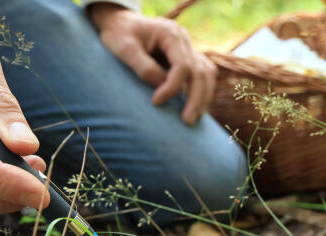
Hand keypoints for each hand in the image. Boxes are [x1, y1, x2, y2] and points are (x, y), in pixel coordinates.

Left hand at [89, 3, 215, 125]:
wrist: (120, 23)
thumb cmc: (119, 34)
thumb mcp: (124, 48)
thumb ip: (143, 66)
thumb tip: (161, 86)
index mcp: (171, 34)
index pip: (183, 65)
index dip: (172, 87)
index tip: (155, 103)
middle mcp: (184, 40)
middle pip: (201, 72)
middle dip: (196, 98)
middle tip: (187, 122)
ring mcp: (187, 48)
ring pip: (207, 74)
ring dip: (203, 97)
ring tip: (193, 119)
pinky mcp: (186, 58)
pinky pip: (203, 75)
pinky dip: (202, 92)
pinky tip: (196, 108)